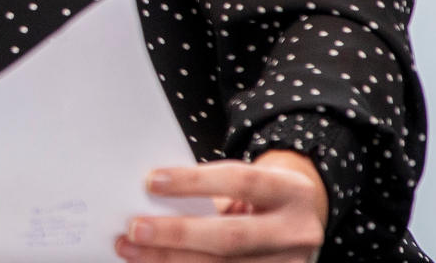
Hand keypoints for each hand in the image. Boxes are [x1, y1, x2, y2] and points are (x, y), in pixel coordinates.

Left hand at [116, 151, 327, 262]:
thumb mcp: (250, 180)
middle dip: (177, 234)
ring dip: (171, 260)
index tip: (151, 182)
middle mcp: (297, 232)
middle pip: (231, 237)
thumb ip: (210, 190)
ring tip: (133, 251)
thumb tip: (151, 199)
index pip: (241, 182)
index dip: (194, 182)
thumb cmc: (262, 193)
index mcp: (291, 192)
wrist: (302, 218)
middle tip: (135, 229)